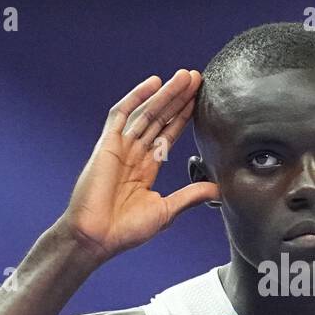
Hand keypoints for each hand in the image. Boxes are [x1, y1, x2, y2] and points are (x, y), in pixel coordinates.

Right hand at [59, 69, 215, 258]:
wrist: (97, 238)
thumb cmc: (125, 230)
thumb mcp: (166, 211)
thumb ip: (190, 196)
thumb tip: (217, 189)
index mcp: (145, 169)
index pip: (168, 135)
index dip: (183, 117)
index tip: (199, 101)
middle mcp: (133, 154)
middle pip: (159, 119)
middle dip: (178, 99)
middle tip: (196, 79)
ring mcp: (120, 147)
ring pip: (146, 112)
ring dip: (165, 93)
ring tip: (184, 76)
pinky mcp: (107, 145)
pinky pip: (121, 114)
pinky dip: (136, 97)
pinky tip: (154, 82)